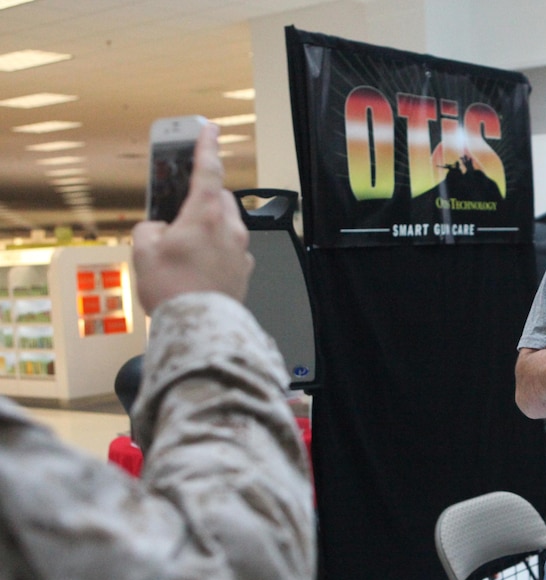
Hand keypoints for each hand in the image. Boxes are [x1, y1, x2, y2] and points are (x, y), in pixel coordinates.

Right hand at [132, 123, 251, 313]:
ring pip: (227, 225)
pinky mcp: (244, 270)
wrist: (200, 326)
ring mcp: (241, 250)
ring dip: (209, 226)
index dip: (206, 146)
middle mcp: (230, 228)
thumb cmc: (173, 289)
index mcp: (205, 214)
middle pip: (219, 199)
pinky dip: (216, 250)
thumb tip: (159, 230)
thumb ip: (150, 229)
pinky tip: (199, 267)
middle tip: (180, 210)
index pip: (208, 169)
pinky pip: (231, 250)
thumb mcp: (143, 251)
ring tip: (185, 247)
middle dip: (201, 198)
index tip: (210, 129)